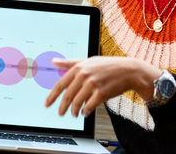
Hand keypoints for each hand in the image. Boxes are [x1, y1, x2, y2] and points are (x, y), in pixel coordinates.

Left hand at [44, 56, 161, 117]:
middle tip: (60, 113)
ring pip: (77, 103)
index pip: (60, 84)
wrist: (128, 71)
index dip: (52, 96)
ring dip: (74, 111)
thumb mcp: (88, 60)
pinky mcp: (101, 93)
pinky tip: (85, 113)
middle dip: (62, 107)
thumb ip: (70, 63)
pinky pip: (89, 106)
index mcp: (79, 67)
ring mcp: (93, 84)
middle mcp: (84, 75)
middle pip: (67, 96)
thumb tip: (54, 62)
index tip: (47, 104)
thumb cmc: (108, 65)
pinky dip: (85, 111)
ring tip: (74, 114)